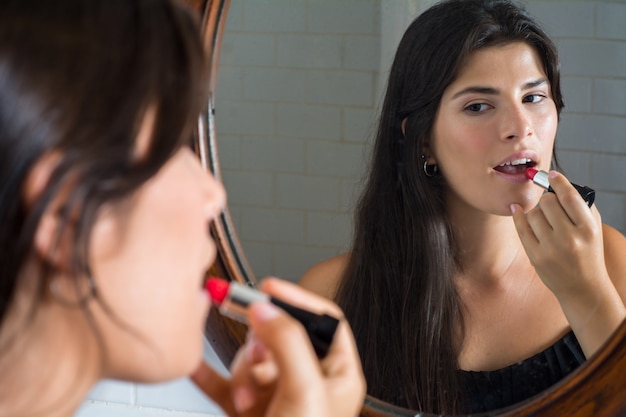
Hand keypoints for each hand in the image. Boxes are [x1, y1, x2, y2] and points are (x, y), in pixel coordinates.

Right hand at [190, 278, 365, 416]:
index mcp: (338, 376)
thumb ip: (287, 342)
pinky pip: (224, 385)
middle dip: (262, 344)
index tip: (267, 286)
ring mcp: (278, 399)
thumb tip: (265, 308)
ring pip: (252, 359)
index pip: (324, 321)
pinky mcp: (249, 413)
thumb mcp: (303, 393)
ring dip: (242, 371)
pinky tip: (194, 367)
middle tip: (252, 347)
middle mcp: (310, 384)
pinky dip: (209, 376)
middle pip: (281, 336)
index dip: (297, 299)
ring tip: (246, 396)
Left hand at [511, 170, 605, 296]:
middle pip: (547, 202)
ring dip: (537, 212)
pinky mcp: (535, 256)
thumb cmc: (588, 253)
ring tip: (545, 220)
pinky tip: (516, 209)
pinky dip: (518, 216)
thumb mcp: (594, 229)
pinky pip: (521, 228)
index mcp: (588, 229)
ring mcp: (551, 248)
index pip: (569, 197)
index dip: (558, 181)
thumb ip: (580, 206)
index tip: (551, 174)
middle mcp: (570, 238)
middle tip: (550, 204)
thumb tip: (558, 184)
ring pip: (533, 213)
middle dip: (547, 199)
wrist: (583, 287)